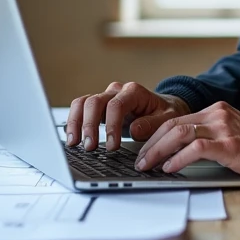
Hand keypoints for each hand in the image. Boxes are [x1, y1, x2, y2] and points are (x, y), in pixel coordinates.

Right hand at [65, 82, 189, 151]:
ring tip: (74, 144)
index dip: (111, 126)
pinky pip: (80, 109)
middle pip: (95, 102)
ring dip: (76, 123)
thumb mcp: (167, 119)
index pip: (116, 105)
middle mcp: (116, 91)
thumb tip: (134, 131)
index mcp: (134, 92)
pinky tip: (72, 138)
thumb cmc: (164, 113)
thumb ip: (153, 124)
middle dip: (89, 126)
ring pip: (82, 103)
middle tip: (90, 148)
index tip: (111, 146)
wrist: (162, 108)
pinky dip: (74, 122)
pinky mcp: (99, 106)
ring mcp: (105, 97)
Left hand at [135, 101, 239, 178]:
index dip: (155, 135)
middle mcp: (216, 115)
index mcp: (215, 111)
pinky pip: (196, 149)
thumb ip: (207, 137)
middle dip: (151, 144)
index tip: (143, 149)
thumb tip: (177, 153)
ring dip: (158, 151)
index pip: (176, 120)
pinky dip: (179, 159)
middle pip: (173, 125)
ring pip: (180, 134)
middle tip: (139, 160)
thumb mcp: (229, 134)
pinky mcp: (230, 145)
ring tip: (147, 165)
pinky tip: (170, 168)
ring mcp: (223, 128)